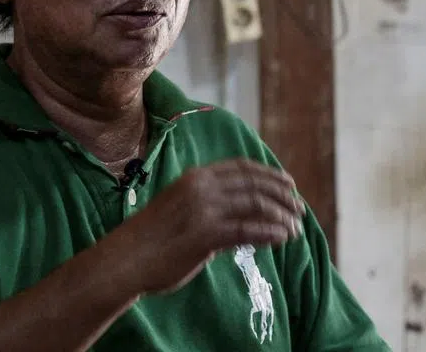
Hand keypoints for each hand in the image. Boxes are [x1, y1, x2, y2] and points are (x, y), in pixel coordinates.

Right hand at [112, 158, 304, 294]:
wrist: (125, 257)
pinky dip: (269, 232)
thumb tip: (242, 218)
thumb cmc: (151, 237)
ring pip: (256, 205)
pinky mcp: (205, 234)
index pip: (243, 168)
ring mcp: (204, 209)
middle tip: (300, 209)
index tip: (290, 185)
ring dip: (281, 216)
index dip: (270, 175)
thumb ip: (209, 205)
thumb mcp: (180, 207)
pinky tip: (281, 238)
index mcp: (196, 176)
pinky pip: (248, 230)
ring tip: (295, 229)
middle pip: (255, 184)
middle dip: (283, 196)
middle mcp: (201, 186)